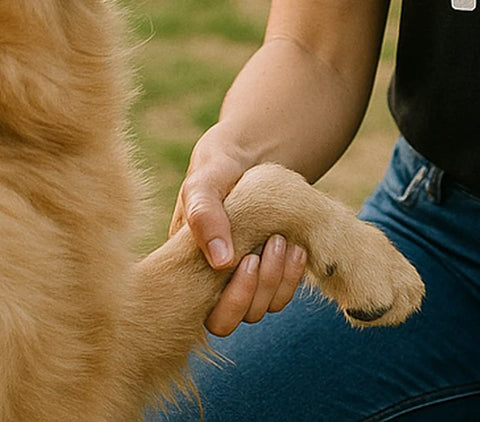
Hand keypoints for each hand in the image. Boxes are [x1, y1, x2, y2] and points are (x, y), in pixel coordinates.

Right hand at [169, 122, 308, 335]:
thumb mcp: (205, 182)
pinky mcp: (265, 276)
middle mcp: (207, 283)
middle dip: (252, 293)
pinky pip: (279, 297)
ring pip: (257, 311)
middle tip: (265, 250)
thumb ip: (203, 213)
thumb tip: (219, 260)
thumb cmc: (218, 170)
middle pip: (226, 322)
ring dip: (274, 280)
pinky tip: (296, 248)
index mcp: (183, 268)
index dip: (226, 300)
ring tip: (281, 240)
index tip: (244, 259)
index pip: (196, 312)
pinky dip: (291, 276)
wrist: (251, 157)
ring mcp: (238, 282)